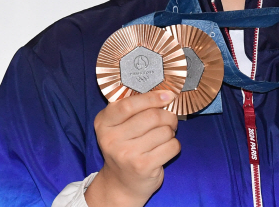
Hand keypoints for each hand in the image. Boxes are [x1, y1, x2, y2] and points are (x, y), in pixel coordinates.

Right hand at [85, 91, 179, 206]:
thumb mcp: (120, 126)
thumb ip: (135, 108)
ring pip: (165, 131)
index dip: (152, 98)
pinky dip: (174, 145)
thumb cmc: (126, 147)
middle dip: (168, 117)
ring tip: (163, 138)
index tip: (168, 95)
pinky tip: (164, 150)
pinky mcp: (142, 167)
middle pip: (152, 116)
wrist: (121, 183)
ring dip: (170, 133)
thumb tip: (166, 94)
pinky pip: (171, 146)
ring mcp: (126, 154)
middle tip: (169, 122)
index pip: (129, 104)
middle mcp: (111, 139)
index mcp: (104, 123)